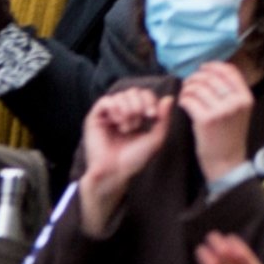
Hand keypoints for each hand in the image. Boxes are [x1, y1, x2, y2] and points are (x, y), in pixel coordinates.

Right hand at [81, 89, 173, 234]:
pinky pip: (105, 101)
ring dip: (128, 110)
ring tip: (128, 127)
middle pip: (134, 92)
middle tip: (140, 122)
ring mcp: (108, 115)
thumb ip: (164, 118)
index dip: (150, 100)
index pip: (144, 95)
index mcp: (135, 116)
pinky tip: (119, 122)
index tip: (152, 116)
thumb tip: (169, 98)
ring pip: (121, 95)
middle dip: (140, 104)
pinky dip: (115, 108)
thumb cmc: (135, 159)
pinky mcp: (94, 118)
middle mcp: (121, 113)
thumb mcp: (156, 138)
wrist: (116, 172)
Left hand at [179, 62, 254, 183]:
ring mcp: (221, 111)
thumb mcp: (239, 111)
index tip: (202, 68)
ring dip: (187, 88)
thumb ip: (231, 92)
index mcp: (246, 98)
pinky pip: (189, 100)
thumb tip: (211, 71)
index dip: (213, 66)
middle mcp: (236, 102)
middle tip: (189, 83)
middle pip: (211, 77)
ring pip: (198, 87)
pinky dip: (183, 99)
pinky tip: (183, 104)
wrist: (227, 161)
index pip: (229, 71)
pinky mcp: (206, 120)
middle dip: (196, 77)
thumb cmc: (229, 135)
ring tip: (186, 94)